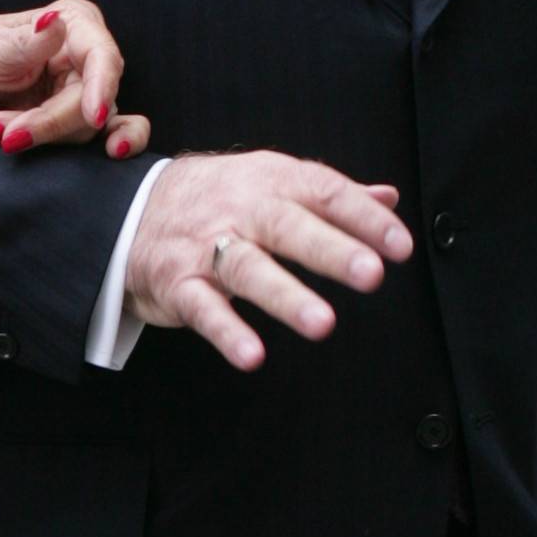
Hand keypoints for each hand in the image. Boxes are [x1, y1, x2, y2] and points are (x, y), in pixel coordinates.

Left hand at [0, 0, 150, 159]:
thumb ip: (28, 40)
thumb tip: (52, 23)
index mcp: (78, 26)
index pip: (103, 57)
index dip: (102, 87)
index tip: (96, 117)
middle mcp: (90, 58)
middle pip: (91, 100)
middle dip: (49, 121)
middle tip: (7, 135)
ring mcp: (89, 90)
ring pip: (86, 125)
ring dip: (42, 134)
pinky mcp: (81, 118)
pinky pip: (109, 133)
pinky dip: (116, 143)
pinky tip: (115, 153)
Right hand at [126, 151, 411, 374]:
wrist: (134, 208)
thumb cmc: (220, 199)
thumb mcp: (273, 183)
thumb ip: (330, 194)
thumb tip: (389, 197)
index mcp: (273, 181)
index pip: (325, 192)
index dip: (365, 218)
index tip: (401, 245)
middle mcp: (242, 210)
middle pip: (290, 227)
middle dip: (332, 250)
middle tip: (372, 275)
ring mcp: (207, 247)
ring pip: (249, 269)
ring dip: (286, 296)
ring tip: (323, 324)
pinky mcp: (179, 284)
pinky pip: (204, 309)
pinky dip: (227, 332)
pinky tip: (252, 355)